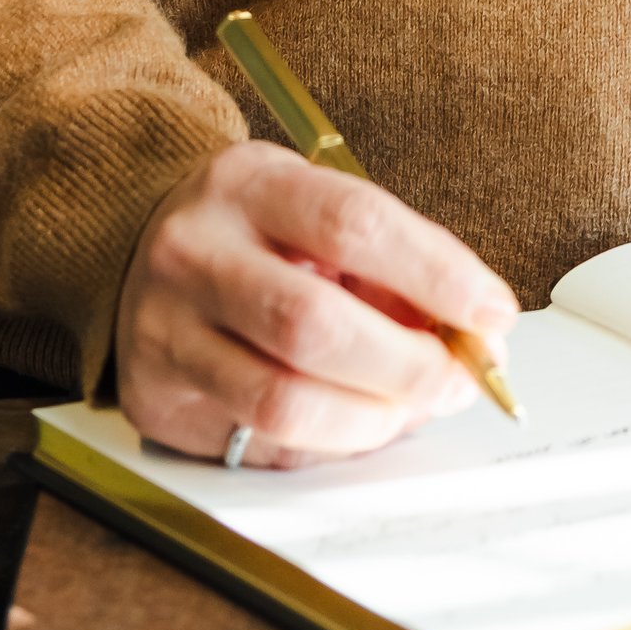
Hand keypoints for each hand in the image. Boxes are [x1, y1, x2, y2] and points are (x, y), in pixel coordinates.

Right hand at [114, 143, 519, 467]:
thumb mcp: (312, 209)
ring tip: (411, 407)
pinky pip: (262, 443)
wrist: (138, 249)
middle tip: (460, 380)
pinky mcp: (158, 400)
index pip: (355, 224)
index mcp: (248, 185)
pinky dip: (330, 444)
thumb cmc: (251, 231)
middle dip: (409, 366)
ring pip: (285, 402)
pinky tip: (356, 424)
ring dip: (374, 420)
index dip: (437, 275)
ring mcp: (167, 330)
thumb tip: (473, 337)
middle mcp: (196, 253)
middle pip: (316, 325)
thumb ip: (388, 265)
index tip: (492, 313)